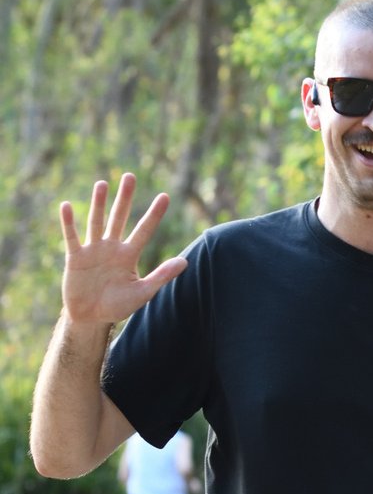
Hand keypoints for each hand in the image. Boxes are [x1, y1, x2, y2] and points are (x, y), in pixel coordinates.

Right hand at [60, 173, 186, 325]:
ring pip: (97, 221)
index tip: (165, 196)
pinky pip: (72, 236)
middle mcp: (112, 247)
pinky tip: (67, 206)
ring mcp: (93, 250)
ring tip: (103, 184)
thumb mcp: (143, 292)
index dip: (154, 214)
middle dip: (125, 198)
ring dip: (99, 203)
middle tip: (130, 176)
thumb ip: (162, 275)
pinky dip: (69, 223)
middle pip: (119, 218)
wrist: (92, 317)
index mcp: (129, 255)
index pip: (145, 230)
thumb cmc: (118, 305)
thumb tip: (185, 261)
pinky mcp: (75, 257)